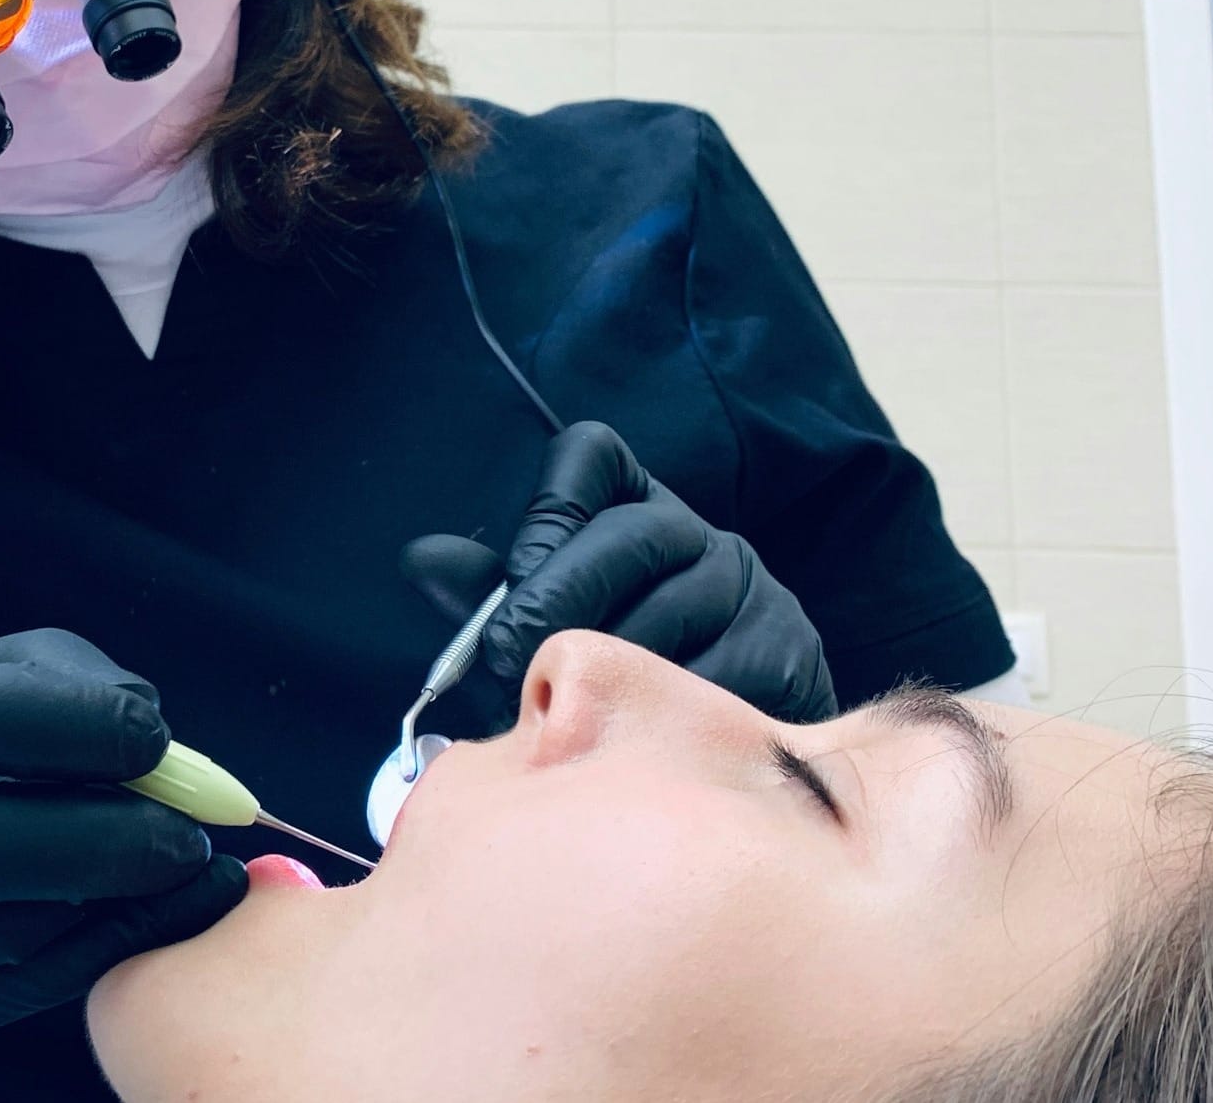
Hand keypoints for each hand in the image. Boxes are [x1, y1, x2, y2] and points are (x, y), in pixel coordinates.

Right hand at [0, 628, 245, 1101]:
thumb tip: (141, 712)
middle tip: (185, 828)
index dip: (47, 723)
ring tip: (183, 858)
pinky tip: (168, 905)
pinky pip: (27, 982)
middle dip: (87, 835)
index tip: (148, 732)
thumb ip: (46, 678)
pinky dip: (110, 939)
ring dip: (110, 895)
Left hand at [405, 423, 835, 723]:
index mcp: (633, 507)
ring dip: (609, 665)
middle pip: (634, 534)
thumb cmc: (608, 683)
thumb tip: (421, 562)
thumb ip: (487, 594)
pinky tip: (633, 737)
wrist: (723, 757)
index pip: (591, 456)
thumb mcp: (541, 626)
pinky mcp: (791, 653)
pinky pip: (725, 677)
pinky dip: (668, 711)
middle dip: (560, 596)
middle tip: (508, 658)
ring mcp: (754, 590)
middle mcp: (702, 535)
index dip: (548, 510)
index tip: (514, 576)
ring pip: (677, 610)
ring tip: (562, 709)